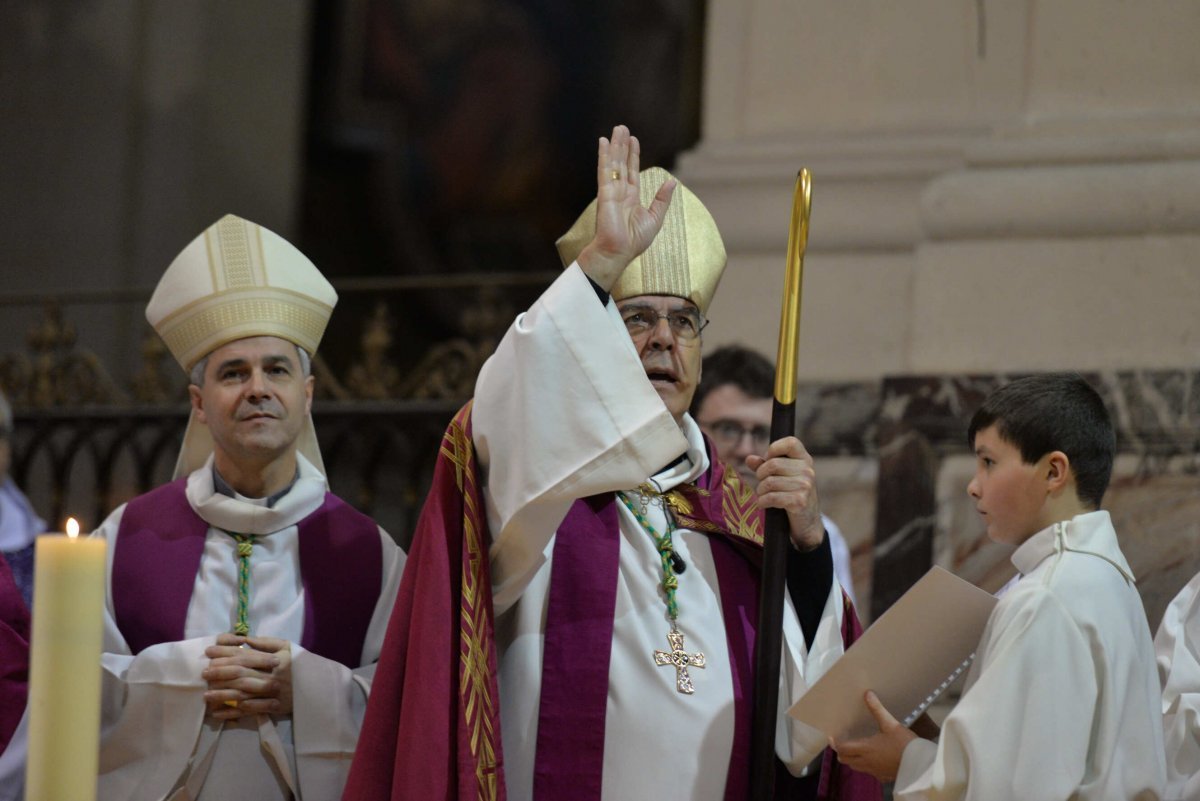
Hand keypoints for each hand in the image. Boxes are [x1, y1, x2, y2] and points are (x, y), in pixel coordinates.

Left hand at [202, 633, 292, 719]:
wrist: (318, 687)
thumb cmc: (299, 664)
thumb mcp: (287, 647)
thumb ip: (266, 642)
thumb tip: (244, 639)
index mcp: (274, 660)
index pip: (245, 656)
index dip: (225, 653)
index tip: (209, 652)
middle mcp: (271, 677)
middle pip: (241, 674)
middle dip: (220, 673)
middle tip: (204, 673)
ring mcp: (272, 694)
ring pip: (243, 694)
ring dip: (223, 694)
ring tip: (206, 695)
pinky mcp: (273, 708)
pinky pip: (250, 711)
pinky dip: (233, 713)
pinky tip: (218, 713)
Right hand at [577, 124, 675, 290]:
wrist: (619, 251)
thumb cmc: (635, 241)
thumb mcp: (655, 218)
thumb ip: (662, 199)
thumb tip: (673, 181)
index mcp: (631, 197)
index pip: (632, 171)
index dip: (633, 155)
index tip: (633, 140)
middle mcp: (620, 191)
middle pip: (622, 163)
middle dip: (623, 145)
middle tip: (622, 128)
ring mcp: (612, 190)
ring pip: (614, 163)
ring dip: (615, 145)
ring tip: (617, 129)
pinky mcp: (605, 192)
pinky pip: (605, 170)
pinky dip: (604, 156)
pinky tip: (604, 142)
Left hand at [745, 436, 822, 549]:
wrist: (806, 521)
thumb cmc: (791, 494)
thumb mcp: (781, 476)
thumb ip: (765, 465)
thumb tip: (749, 459)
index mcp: (805, 459)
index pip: (790, 442)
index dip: (774, 449)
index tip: (768, 460)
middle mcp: (808, 470)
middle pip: (773, 464)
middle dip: (761, 475)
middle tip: (762, 483)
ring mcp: (805, 486)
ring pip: (769, 482)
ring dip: (760, 491)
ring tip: (763, 495)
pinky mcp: (800, 501)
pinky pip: (771, 497)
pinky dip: (762, 502)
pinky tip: (763, 504)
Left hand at [831, 691, 918, 781]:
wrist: (920, 764)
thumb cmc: (905, 744)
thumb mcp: (891, 724)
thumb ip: (877, 709)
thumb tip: (868, 694)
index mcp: (865, 749)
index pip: (842, 748)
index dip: (834, 742)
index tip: (832, 735)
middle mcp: (866, 762)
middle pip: (845, 760)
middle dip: (841, 751)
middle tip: (842, 741)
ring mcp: (874, 771)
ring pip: (855, 767)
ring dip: (851, 759)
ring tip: (855, 748)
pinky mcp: (883, 776)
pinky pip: (868, 772)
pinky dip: (864, 765)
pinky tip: (872, 758)